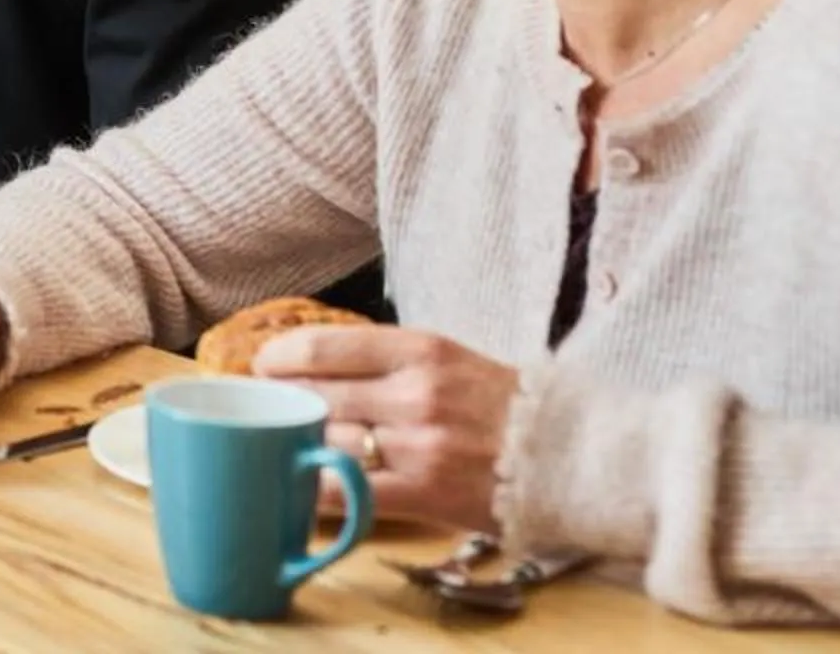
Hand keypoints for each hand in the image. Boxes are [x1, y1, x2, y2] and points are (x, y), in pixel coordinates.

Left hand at [251, 325, 519, 534]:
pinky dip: (318, 492)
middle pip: (318, 396)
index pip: (325, 345)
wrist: (575, 455)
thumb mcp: (451, 360)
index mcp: (422, 349)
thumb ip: (389, 362)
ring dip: (299, 448)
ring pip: (329, 442)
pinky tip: (300, 490)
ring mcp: (420, 445)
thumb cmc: (504, 406)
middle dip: (282, 407)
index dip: (280, 358)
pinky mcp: (426, 493)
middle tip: (264, 413)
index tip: (263, 366)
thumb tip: (315, 366)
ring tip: (282, 449)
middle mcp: (416, 392)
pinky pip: (351, 492)